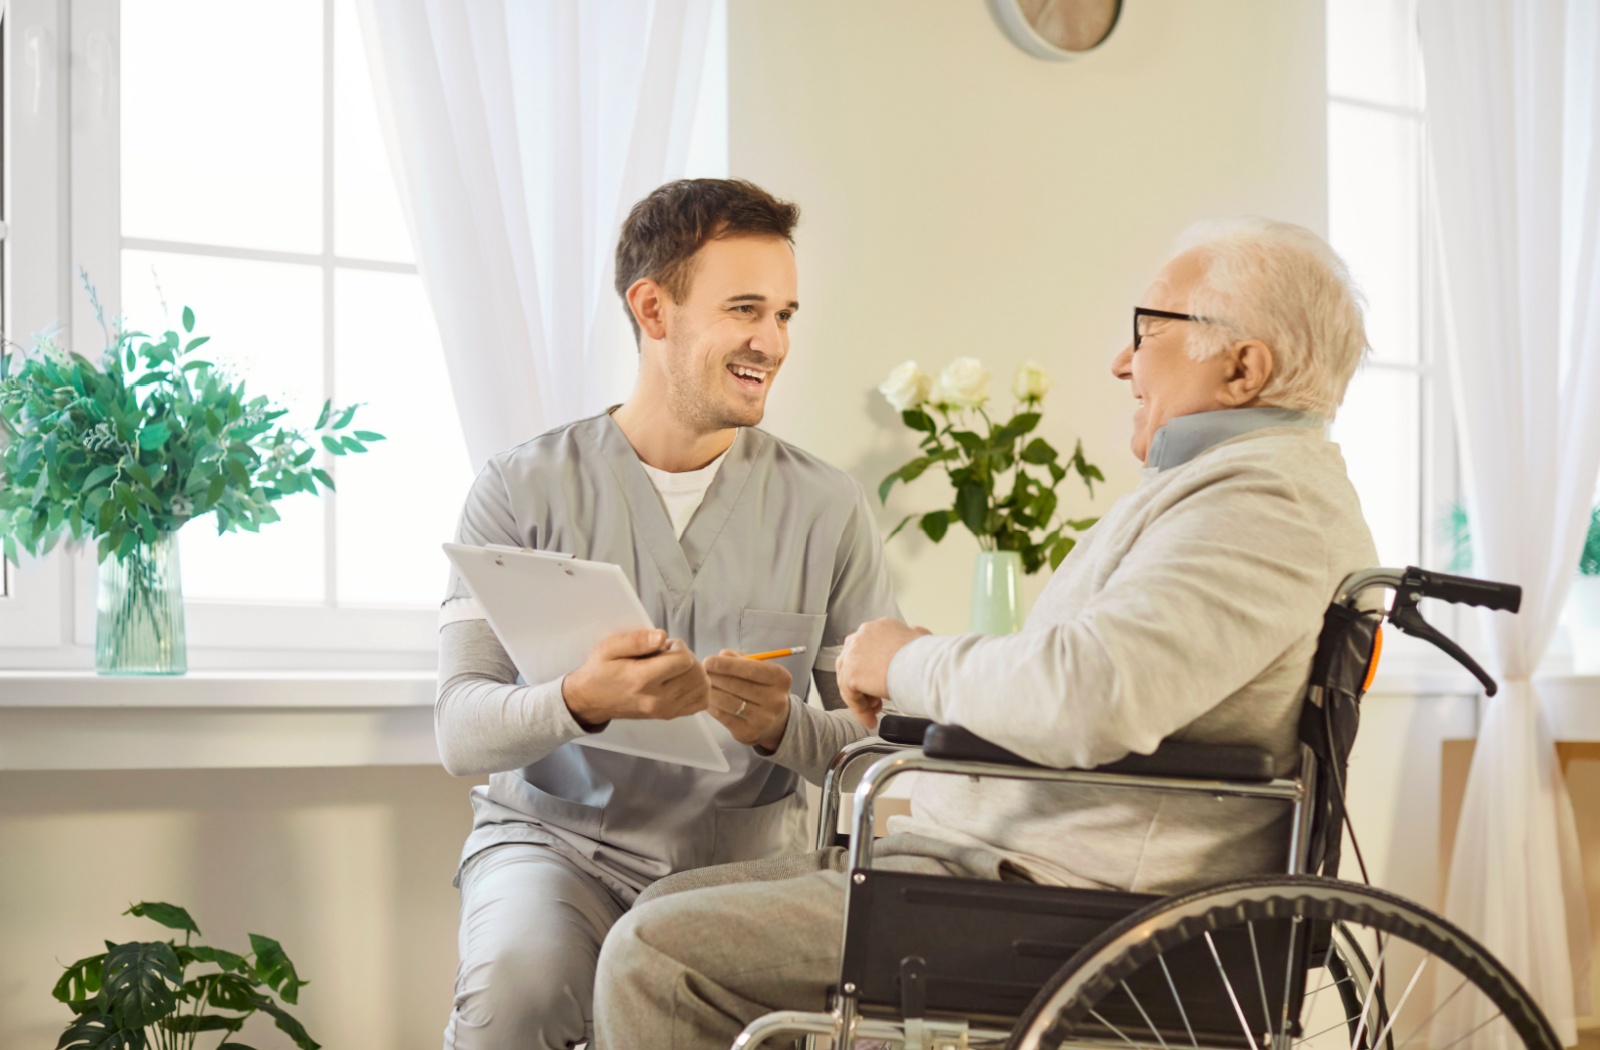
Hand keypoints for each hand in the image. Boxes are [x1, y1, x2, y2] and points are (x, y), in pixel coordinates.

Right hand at [561, 629, 709, 728]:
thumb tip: (662, 636)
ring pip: (702, 687)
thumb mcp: (610, 647)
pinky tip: (683, 680)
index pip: (684, 661)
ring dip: (694, 672)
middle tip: (669, 655)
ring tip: (675, 667)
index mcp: (642, 679)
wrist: (591, 700)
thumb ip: (636, 640)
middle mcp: (657, 699)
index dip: (679, 647)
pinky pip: (700, 702)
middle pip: (696, 673)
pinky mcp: (669, 715)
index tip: (664, 646)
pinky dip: (699, 688)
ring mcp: (665, 710)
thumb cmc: (601, 670)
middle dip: (688, 657)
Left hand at [703, 650, 792, 749]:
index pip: (751, 669)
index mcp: (781, 678)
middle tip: (702, 672)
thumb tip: (722, 654)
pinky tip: (708, 699)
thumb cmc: (763, 688)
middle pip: (737, 685)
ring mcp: (763, 719)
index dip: (727, 665)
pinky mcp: (749, 732)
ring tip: (703, 684)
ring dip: (711, 691)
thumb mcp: (760, 670)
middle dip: (715, 676)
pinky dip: (712, 706)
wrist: (776, 722)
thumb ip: (741, 659)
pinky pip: (724, 717)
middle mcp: (776, 699)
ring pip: (728, 702)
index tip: (708, 661)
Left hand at [836, 618, 930, 729]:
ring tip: (875, 711)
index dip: (873, 669)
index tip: (882, 683)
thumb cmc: (926, 656)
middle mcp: (862, 636)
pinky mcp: (850, 673)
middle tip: (878, 700)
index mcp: (879, 627)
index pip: (867, 649)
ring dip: (862, 698)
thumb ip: (913, 637)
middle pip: (854, 663)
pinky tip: (871, 720)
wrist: (922, 665)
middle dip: (865, 684)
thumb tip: (919, 635)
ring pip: (849, 680)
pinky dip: (859, 709)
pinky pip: (850, 695)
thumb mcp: (921, 639)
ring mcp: (853, 653)